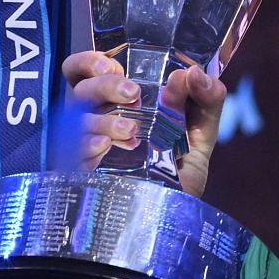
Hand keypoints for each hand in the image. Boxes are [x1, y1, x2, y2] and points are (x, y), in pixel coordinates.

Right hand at [59, 49, 227, 197]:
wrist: (173, 216)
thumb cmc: (179, 168)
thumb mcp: (201, 133)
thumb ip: (206, 101)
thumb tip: (195, 73)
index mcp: (118, 103)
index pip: (85, 71)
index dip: (90, 61)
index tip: (113, 66)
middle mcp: (96, 120)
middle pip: (81, 89)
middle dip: (105, 85)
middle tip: (132, 94)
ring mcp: (86, 147)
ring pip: (77, 120)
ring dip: (104, 120)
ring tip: (132, 132)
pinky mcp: (82, 174)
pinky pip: (72, 154)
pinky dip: (88, 146)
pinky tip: (105, 148)